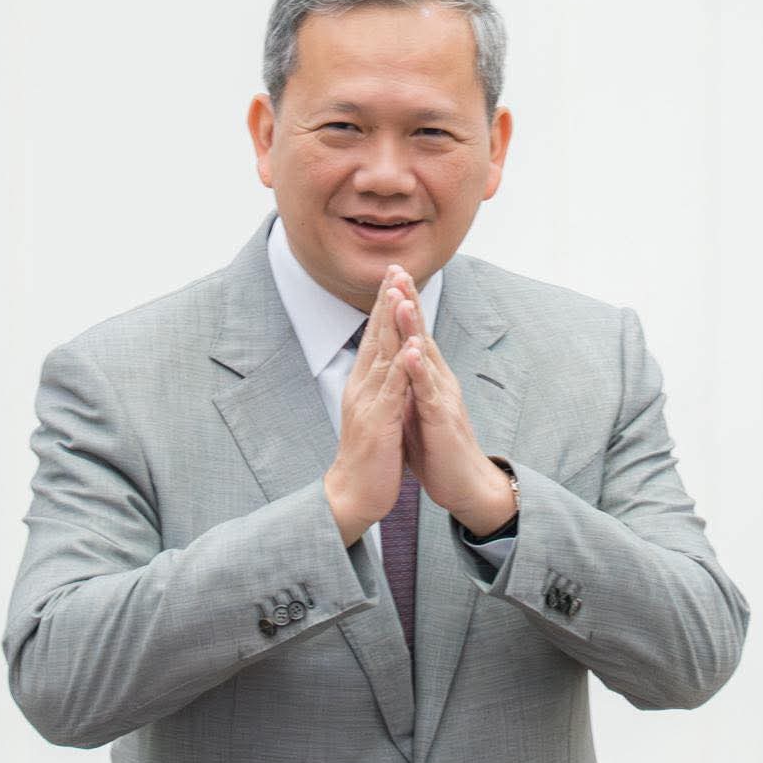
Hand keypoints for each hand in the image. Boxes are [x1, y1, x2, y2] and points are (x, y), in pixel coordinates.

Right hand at [323, 266, 411, 545]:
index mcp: (363, 384)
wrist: (352, 495)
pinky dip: (402, 366)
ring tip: (401, 292)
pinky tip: (410, 345)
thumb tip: (388, 365)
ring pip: (383, 355)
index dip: (384, 304)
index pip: (374, 336)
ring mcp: (369, 403)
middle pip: (376, 336)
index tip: (393, 275)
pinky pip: (393, 390)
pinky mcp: (379, 423)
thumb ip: (381, 387)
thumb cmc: (368, 456)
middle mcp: (362, 387)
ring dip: (393, 323)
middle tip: (395, 268)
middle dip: (386, 300)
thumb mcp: (374, 413)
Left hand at [388, 268, 518, 535]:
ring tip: (401, 297)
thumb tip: (396, 363)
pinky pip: (429, 391)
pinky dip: (419, 370)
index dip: (401, 306)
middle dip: (409, 301)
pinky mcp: (442, 418)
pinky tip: (412, 352)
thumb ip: (408, 384)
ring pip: (425, 354)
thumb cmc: (439, 448)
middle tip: (397, 269)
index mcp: (428, 377)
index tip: (389, 276)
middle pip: (421, 333)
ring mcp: (441, 396)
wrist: (465, 484)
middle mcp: (438, 379)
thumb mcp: (416, 408)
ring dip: (413, 326)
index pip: (412, 334)